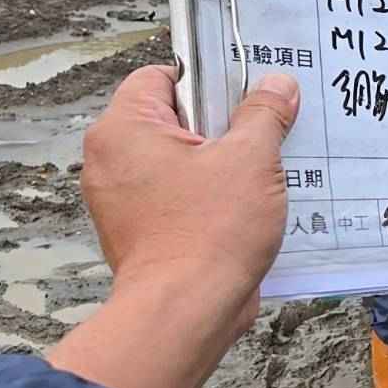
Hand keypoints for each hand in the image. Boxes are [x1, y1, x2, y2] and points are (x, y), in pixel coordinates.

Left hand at [50, 66, 300, 387]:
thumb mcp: (250, 159)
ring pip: (179, 162)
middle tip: (265, 134)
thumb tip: (277, 84)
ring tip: (263, 175)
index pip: (162, 77)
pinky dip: (209, 199)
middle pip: (174, 120)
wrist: (187, 310)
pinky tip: (247, 209)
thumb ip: (263, 114)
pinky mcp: (140, 233)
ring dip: (221, 165)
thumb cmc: (210, 231)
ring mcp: (122, 201)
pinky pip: (178, 198)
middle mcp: (111, 161)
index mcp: (124, 129)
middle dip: (222, 127)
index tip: (247, 94)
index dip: (208, 80)